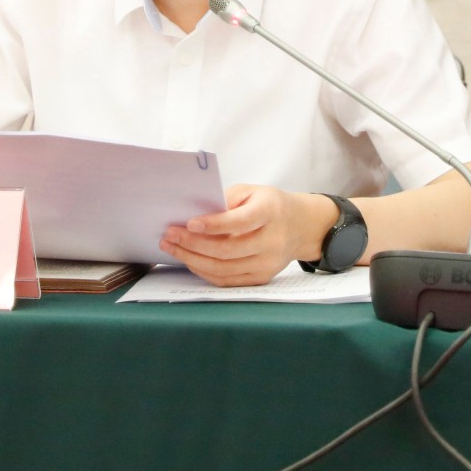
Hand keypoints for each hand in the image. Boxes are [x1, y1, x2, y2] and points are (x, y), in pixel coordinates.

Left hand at [159, 185, 334, 287]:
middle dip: (193, 244)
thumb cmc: (269, 205)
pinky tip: (189, 260)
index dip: (213, 225)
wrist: (300, 226)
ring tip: (172, 248)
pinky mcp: (262, 277)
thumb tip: (194, 212)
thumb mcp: (251, 191)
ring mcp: (268, 263)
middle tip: (169, 235)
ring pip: (224, 269)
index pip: (240, 222)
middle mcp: (272, 241)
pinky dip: (205, 271)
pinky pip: (228, 280)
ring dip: (192, 260)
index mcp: (270, 212)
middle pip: (228, 250)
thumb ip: (226, 199)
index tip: (188, 224)